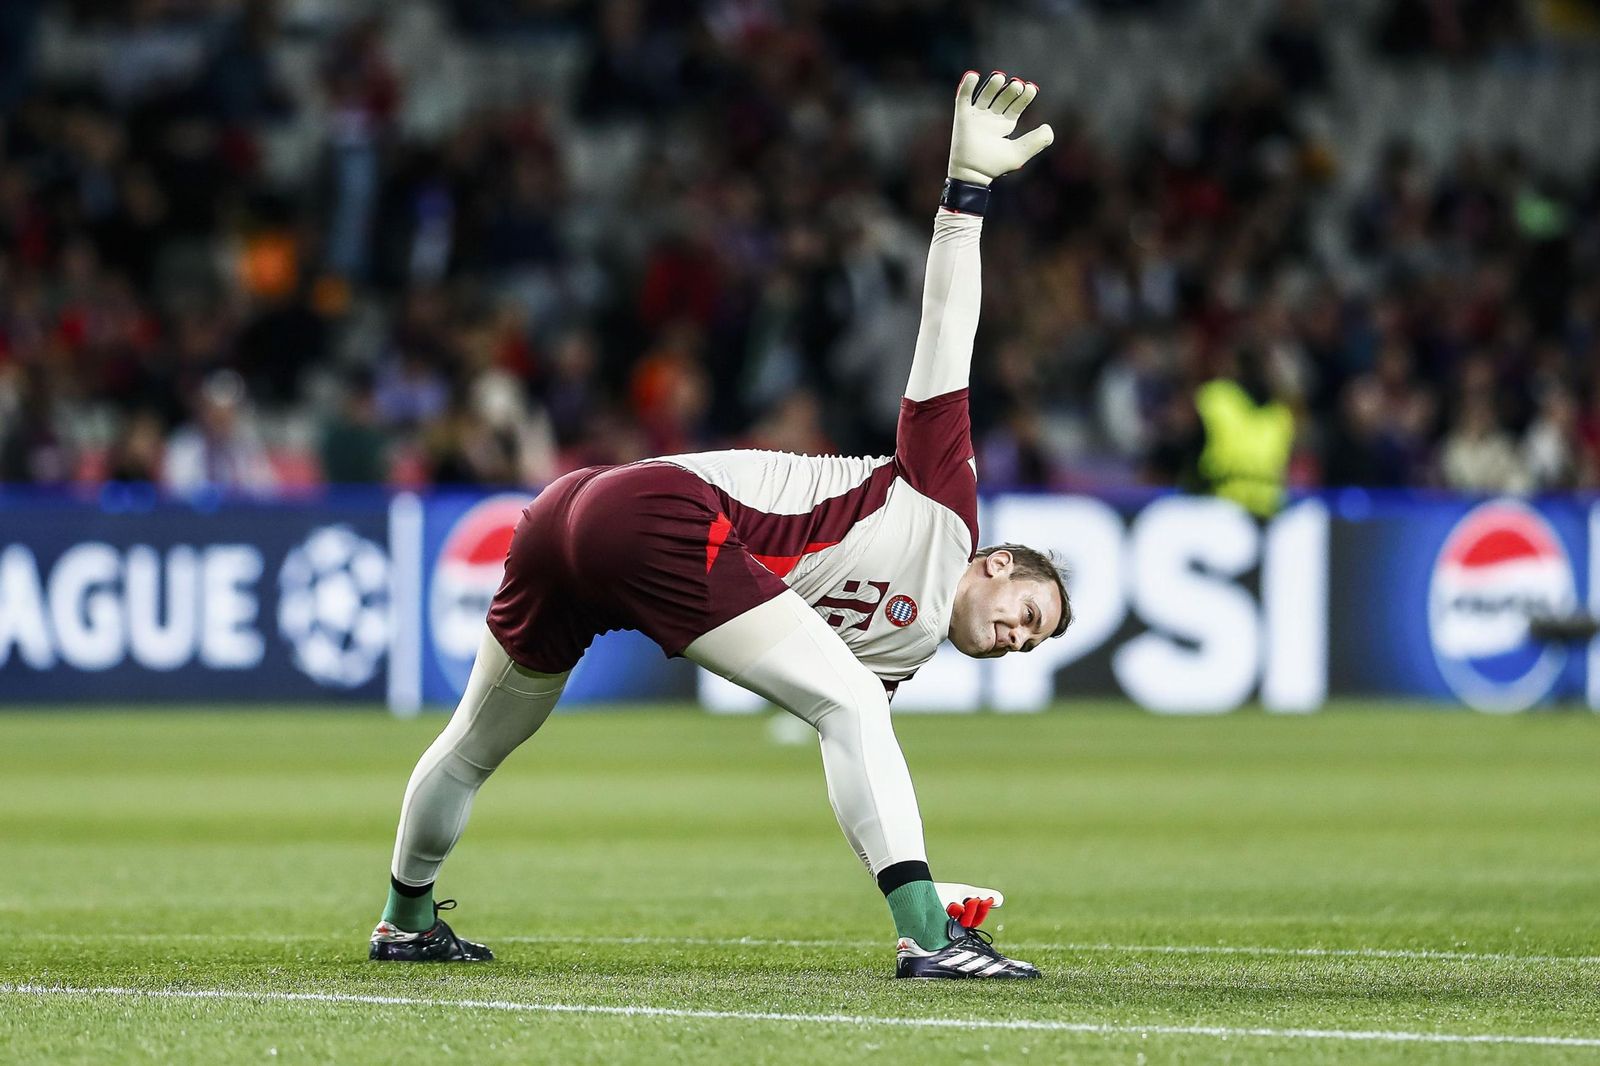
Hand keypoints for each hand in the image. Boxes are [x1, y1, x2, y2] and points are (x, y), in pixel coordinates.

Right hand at [947, 70, 1053, 186]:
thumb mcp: (1020, 153)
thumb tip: (1048, 127)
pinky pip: (964, 97)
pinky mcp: (962, 116)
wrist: (973, 173)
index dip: (1024, 96)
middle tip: (1017, 85)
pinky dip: (967, 86)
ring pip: (986, 94)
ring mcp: (977, 116)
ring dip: (993, 85)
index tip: (1031, 89)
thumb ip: (1038, 141)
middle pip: (1003, 97)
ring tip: (999, 78)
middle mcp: (992, 118)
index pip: (1017, 105)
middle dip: (1010, 90)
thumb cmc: (995, 166)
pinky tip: (974, 75)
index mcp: (1006, 125)